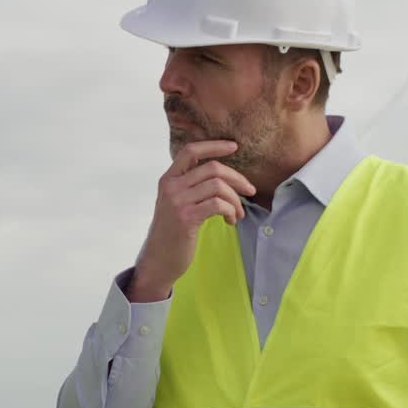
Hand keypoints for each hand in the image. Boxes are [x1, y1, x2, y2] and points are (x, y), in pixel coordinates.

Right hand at [129, 140, 255, 301]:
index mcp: (168, 179)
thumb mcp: (175, 204)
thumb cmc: (172, 234)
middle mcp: (171, 186)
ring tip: (238, 214)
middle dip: (237, 179)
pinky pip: (219, 205)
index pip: (191, 151)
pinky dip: (231, 211)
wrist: (158, 261)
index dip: (214, 146)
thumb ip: (190, 187)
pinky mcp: (186, 218)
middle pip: (213, 168)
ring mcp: (177, 202)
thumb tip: (223, 177)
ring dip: (236, 200)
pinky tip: (230, 221)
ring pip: (218, 187)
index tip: (234, 146)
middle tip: (249, 191)